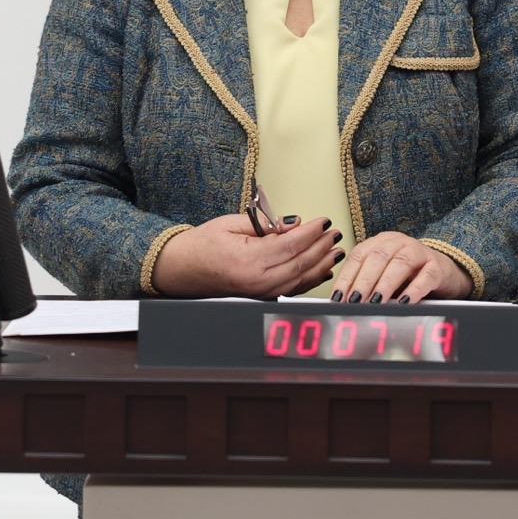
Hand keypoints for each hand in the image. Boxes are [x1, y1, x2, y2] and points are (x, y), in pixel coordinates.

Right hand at [151, 213, 342, 298]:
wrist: (182, 269)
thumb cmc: (202, 245)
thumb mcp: (231, 224)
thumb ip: (266, 225)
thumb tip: (294, 224)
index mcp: (248, 261)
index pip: (290, 245)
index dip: (311, 233)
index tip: (323, 221)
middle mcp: (257, 281)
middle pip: (300, 263)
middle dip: (321, 247)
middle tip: (334, 233)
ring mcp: (260, 292)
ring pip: (300, 279)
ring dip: (321, 263)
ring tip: (335, 249)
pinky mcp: (261, 297)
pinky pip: (292, 288)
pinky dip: (311, 279)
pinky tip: (322, 269)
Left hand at [327, 231, 471, 304]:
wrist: (444, 272)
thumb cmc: (407, 278)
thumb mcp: (383, 278)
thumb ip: (366, 286)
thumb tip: (342, 306)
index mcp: (380, 243)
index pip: (358, 256)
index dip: (346, 276)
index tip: (338, 297)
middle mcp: (398, 243)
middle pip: (377, 257)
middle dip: (363, 281)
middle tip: (354, 301)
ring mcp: (419, 252)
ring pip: (400, 264)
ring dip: (385, 285)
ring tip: (375, 302)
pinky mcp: (438, 267)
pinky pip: (426, 276)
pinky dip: (414, 290)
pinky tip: (405, 302)